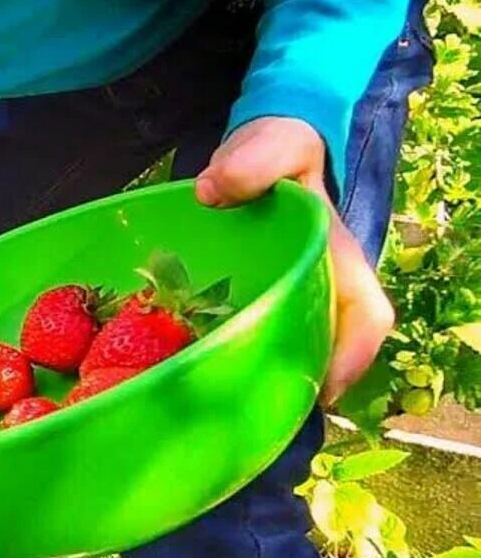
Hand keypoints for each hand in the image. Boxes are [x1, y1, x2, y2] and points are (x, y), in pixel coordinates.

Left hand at [196, 116, 393, 403]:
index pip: (364, 316)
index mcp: (339, 259)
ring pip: (287, 348)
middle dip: (298, 384)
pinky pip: (250, 335)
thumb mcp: (274, 145)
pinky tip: (192, 372)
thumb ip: (252, 161)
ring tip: (222, 408)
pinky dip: (228, 354)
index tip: (323, 389)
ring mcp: (288, 297)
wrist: (262, 150)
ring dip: (263, 378)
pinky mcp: (253, 298)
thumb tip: (211, 191)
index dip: (351, 356)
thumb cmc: (277, 150)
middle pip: (324, 348)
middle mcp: (320, 287)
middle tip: (255, 412)